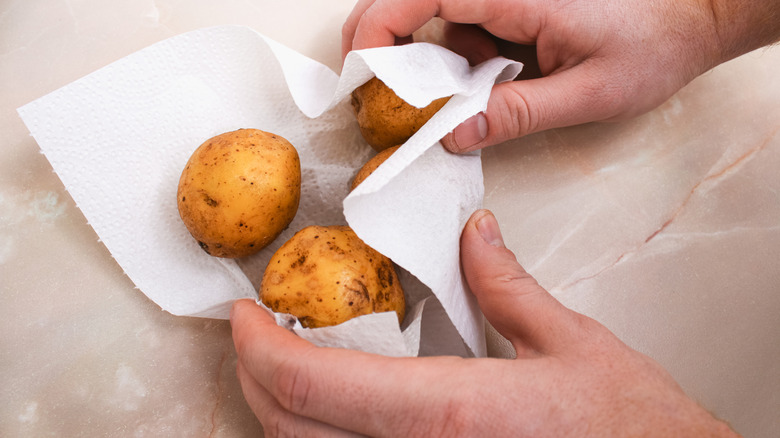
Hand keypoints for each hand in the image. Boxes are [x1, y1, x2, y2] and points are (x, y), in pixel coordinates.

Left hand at [231, 209, 738, 436]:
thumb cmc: (630, 429)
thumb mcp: (570, 345)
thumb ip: (508, 285)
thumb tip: (475, 236)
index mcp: (451, 412)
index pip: (316, 382)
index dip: (259, 346)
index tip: (242, 314)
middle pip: (291, 428)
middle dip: (253, 376)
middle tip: (252, 333)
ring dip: (279, 410)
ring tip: (282, 362)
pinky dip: (321, 434)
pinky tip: (335, 407)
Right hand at [342, 0, 777, 152]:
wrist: (696, 15)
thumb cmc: (653, 43)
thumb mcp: (586, 93)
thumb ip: (516, 114)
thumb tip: (452, 137)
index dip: (374, 30)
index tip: (355, 70)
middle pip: (414, 1)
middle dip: (384, 46)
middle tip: (373, 94)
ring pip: (438, 20)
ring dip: (429, 64)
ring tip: (451, 103)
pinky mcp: (513, 7)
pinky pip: (466, 29)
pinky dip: (459, 63)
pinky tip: (482, 88)